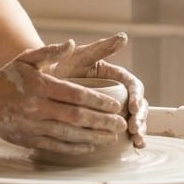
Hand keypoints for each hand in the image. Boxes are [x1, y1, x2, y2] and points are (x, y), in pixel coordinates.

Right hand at [0, 41, 128, 155]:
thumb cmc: (8, 77)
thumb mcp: (26, 59)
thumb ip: (50, 52)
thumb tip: (71, 44)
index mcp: (40, 86)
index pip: (75, 95)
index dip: (98, 101)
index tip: (115, 105)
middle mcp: (37, 107)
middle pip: (76, 117)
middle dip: (102, 122)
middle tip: (120, 124)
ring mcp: (33, 126)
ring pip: (69, 134)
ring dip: (93, 137)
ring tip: (111, 137)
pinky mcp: (29, 139)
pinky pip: (56, 146)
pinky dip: (74, 147)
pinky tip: (89, 146)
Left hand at [48, 33, 148, 147]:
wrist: (43, 81)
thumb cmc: (62, 65)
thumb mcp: (80, 56)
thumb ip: (100, 48)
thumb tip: (123, 36)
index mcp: (115, 75)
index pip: (133, 85)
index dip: (137, 96)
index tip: (134, 107)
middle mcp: (118, 91)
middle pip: (138, 104)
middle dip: (140, 118)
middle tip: (135, 129)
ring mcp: (112, 107)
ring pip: (133, 119)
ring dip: (139, 130)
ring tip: (137, 141)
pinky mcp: (104, 120)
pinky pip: (120, 130)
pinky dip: (128, 139)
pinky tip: (131, 147)